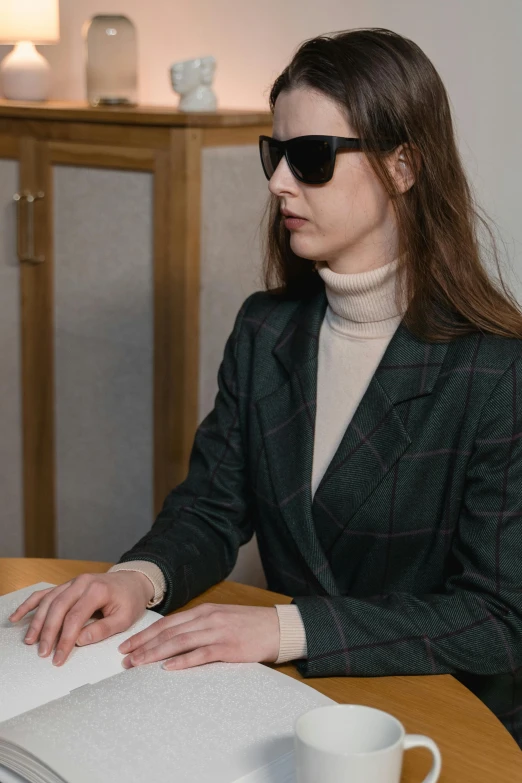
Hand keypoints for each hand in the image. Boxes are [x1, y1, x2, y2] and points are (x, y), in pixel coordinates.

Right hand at [8, 571, 154, 665]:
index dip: (65, 639)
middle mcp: (81, 582)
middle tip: (42, 653)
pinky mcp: (67, 585)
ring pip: (48, 600)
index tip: (58, 657)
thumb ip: (103, 629)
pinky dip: (30, 604)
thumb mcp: (125, 618)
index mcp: (97, 590)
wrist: (133, 580)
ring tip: (30, 641)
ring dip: (37, 621)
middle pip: (58, 608)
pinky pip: (45, 593)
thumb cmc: (130, 600)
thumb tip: (79, 641)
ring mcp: (72, 582)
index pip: (75, 617)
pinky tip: (17, 617)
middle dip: (48, 632)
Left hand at [118, 603, 280, 670]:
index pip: (168, 623)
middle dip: (144, 646)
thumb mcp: (221, 618)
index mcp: (204, 611)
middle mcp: (207, 618)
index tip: (128, 645)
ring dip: (156, 654)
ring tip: (138, 664)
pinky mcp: (228, 647)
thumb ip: (200, 625)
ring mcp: (217, 632)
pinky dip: (183, 661)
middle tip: (125, 659)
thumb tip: (174, 638)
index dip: (146, 634)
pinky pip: (201, 654)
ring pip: (180, 642)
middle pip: (169, 633)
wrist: (278, 627)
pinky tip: (168, 668)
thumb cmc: (249, 625)